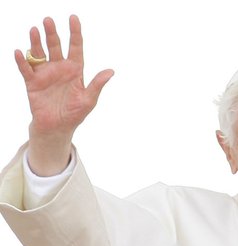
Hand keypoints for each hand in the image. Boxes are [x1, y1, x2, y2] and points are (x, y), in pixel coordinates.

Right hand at [14, 15, 112, 174]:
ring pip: (39, 53)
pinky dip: (22, 61)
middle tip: (48, 20)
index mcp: (75, 70)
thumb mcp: (88, 99)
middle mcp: (59, 68)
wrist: (58, 127)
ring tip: (34, 30)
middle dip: (52, 33)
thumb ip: (97, 84)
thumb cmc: (75, 113)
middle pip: (55, 46)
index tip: (73, 18)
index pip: (75, 47)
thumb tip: (110, 71)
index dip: (75, 33)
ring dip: (36, 42)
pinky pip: (26, 69)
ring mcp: (45, 73)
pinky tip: (20, 52)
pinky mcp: (32, 82)